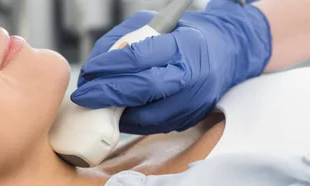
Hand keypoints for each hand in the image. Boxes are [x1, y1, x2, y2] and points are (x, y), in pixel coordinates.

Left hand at [71, 0, 271, 133]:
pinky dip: (132, 121)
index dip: (109, 67)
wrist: (226, 54)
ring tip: (98, 104)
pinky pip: (153, 126)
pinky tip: (119, 111)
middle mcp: (190, 76)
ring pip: (146, 116)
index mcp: (182, 46)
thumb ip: (124, 38)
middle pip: (141, 90)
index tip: (89, 72)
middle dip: (106, 94)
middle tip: (84, 96)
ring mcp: (192, 102)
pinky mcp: (189, 119)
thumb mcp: (155, 23)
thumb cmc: (185, 35)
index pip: (138, 58)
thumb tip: (96, 64)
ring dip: (116, 113)